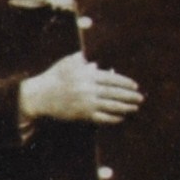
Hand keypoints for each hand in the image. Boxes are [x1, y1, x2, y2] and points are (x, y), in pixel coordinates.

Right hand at [19, 52, 141, 124]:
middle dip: (130, 96)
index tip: (135, 86)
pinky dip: (114, 118)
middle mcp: (89, 88)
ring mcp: (87, 102)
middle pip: (115, 93)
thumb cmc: (52, 78)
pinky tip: (121, 117)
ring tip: (135, 108)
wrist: (38, 96)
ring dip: (126, 107)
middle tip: (140, 98)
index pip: (112, 79)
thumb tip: (94, 63)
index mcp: (87, 75)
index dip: (125, 83)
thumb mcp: (66, 64)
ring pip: (112, 106)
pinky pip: (103, 117)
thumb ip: (80, 61)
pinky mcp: (83, 114)